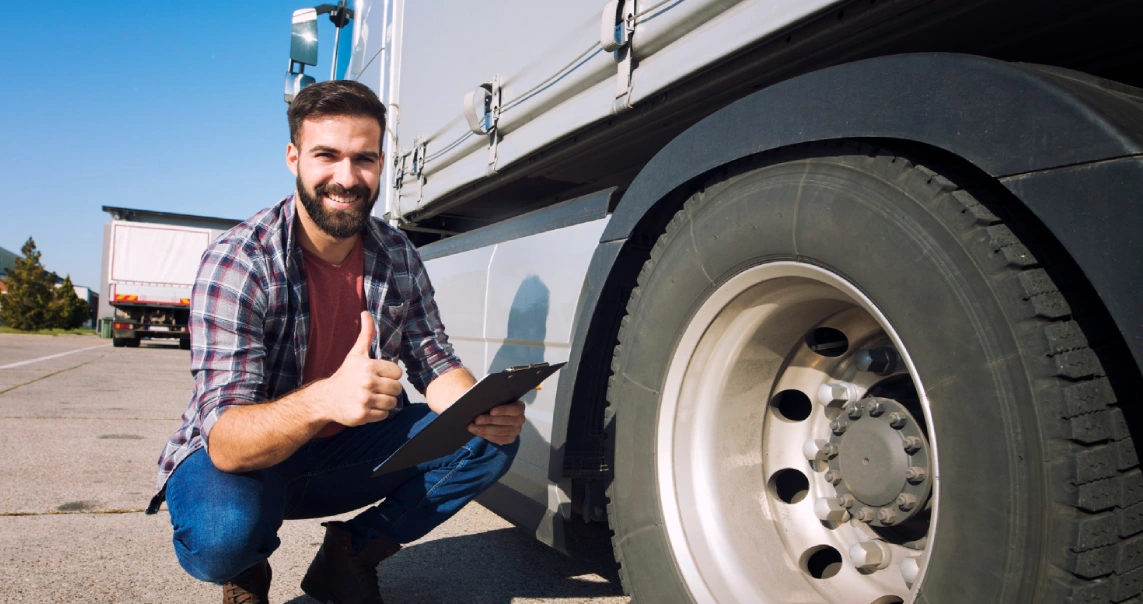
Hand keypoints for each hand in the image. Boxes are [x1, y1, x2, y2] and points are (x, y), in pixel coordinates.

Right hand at [318, 311, 403, 425]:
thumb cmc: (345, 375)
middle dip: (389, 389)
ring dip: (385, 402)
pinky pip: (384, 415)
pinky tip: (367, 407)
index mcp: (368, 366)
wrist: (326, 398)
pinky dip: (378, 413)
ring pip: (392, 403)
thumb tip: (366, 312)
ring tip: (372, 398)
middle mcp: (366, 382)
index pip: (397, 373)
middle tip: (376, 388)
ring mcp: (364, 400)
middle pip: (397, 389)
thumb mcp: (356, 354)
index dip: (390, 375)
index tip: (379, 376)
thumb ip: (366, 334)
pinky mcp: (362, 415)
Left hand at [468, 400, 525, 444]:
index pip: (514, 409)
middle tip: (476, 420)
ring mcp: (515, 431)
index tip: (491, 411)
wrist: (498, 414)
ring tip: (472, 427)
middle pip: (505, 421)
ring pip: (499, 432)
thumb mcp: (496, 398)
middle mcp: (520, 419)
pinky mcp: (509, 439)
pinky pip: (497, 439)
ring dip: (484, 429)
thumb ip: (492, 397)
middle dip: (489, 421)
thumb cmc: (496, 402)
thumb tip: (480, 396)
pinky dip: (485, 435)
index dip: (503, 410)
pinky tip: (476, 432)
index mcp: (519, 407)